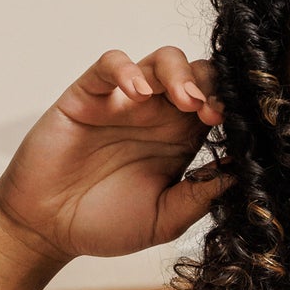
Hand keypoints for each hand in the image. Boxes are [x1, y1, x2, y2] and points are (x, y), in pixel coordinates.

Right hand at [0, 47, 231, 261]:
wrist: (48, 229)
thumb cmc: (105, 224)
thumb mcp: (164, 220)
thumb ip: (200, 197)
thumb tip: (241, 175)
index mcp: (181, 141)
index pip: (217, 106)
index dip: (231, 109)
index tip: (237, 128)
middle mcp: (157, 116)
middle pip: (197, 74)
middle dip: (212, 85)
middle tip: (213, 112)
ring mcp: (123, 102)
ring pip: (161, 60)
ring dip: (179, 73)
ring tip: (185, 100)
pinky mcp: (88, 95)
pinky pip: (109, 64)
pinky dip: (126, 69)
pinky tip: (137, 93)